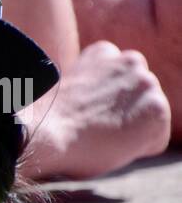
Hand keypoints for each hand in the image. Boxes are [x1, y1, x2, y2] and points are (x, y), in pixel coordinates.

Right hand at [20, 40, 171, 179]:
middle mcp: (132, 61)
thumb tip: (99, 105)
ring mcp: (147, 84)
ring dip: (130, 130)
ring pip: (148, 117)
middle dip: (121, 114)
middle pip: (138, 98)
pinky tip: (112, 146)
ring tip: (100, 137)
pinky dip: (137, 150)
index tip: (85, 114)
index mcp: (104, 52)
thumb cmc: (46, 123)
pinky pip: (156, 140)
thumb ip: (91, 88)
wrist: (44, 134)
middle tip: (93, 128)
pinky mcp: (157, 110)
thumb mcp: (66, 90)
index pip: (120, 82)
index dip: (103, 104)